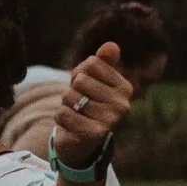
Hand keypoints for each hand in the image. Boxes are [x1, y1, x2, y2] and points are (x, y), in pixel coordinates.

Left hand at [51, 41, 133, 170]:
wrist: (80, 140)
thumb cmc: (87, 103)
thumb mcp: (93, 80)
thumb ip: (102, 62)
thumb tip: (111, 45)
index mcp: (125, 88)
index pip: (91, 63)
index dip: (80, 73)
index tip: (86, 87)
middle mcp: (123, 105)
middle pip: (80, 80)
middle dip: (72, 90)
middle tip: (80, 103)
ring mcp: (110, 121)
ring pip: (70, 97)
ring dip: (66, 105)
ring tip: (77, 114)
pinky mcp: (93, 134)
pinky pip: (62, 113)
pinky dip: (61, 118)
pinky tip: (72, 125)